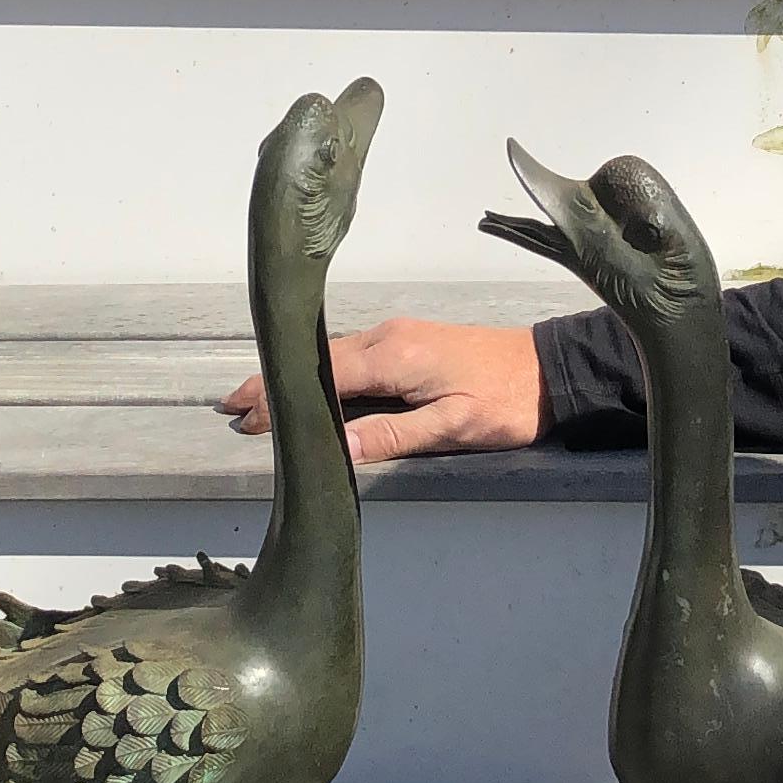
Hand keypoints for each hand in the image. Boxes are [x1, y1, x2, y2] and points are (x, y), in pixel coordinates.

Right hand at [218, 319, 545, 465]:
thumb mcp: (452, 426)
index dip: (280, 396)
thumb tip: (335, 446)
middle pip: (317, 360)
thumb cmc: (507, 401)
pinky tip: (314, 387)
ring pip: (332, 355)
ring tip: (260, 400)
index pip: (321, 376)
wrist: (549, 369)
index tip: (243, 416)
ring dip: (296, 376)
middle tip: (232, 408)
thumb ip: (392, 435)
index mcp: (393, 357)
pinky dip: (322, 371)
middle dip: (274, 382)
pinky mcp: (410, 341)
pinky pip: (352, 355)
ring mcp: (399, 335)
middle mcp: (389, 337)